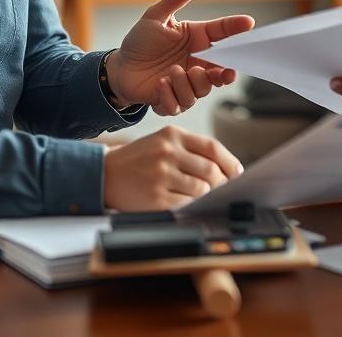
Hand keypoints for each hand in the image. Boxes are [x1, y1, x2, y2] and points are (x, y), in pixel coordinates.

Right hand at [102, 126, 243, 210]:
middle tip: (223, 189)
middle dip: (221, 182)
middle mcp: (167, 152)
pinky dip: (192, 205)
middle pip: (210, 170)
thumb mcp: (162, 142)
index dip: (229, 162)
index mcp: (172, 134)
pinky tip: (188, 202)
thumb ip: (191, 150)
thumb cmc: (139, 159)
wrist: (104, 173)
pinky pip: (186, 203)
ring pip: (201, 188)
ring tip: (204, 196)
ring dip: (207, 195)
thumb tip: (225, 169)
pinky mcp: (156, 197)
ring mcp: (161, 175)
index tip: (237, 172)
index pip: (212, 147)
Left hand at [106, 0, 254, 114]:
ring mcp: (187, 83)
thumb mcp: (155, 16)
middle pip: (222, 71)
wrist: (119, 68)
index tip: (249, 23)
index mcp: (197, 40)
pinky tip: (160, 85)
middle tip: (218, 72)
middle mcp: (197, 62)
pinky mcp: (173, 100)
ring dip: (187, 83)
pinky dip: (171, 95)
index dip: (237, 28)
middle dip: (223, 74)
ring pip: (202, 90)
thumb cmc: (139, 41)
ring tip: (169, 72)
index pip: (223, 33)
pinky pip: (181, 104)